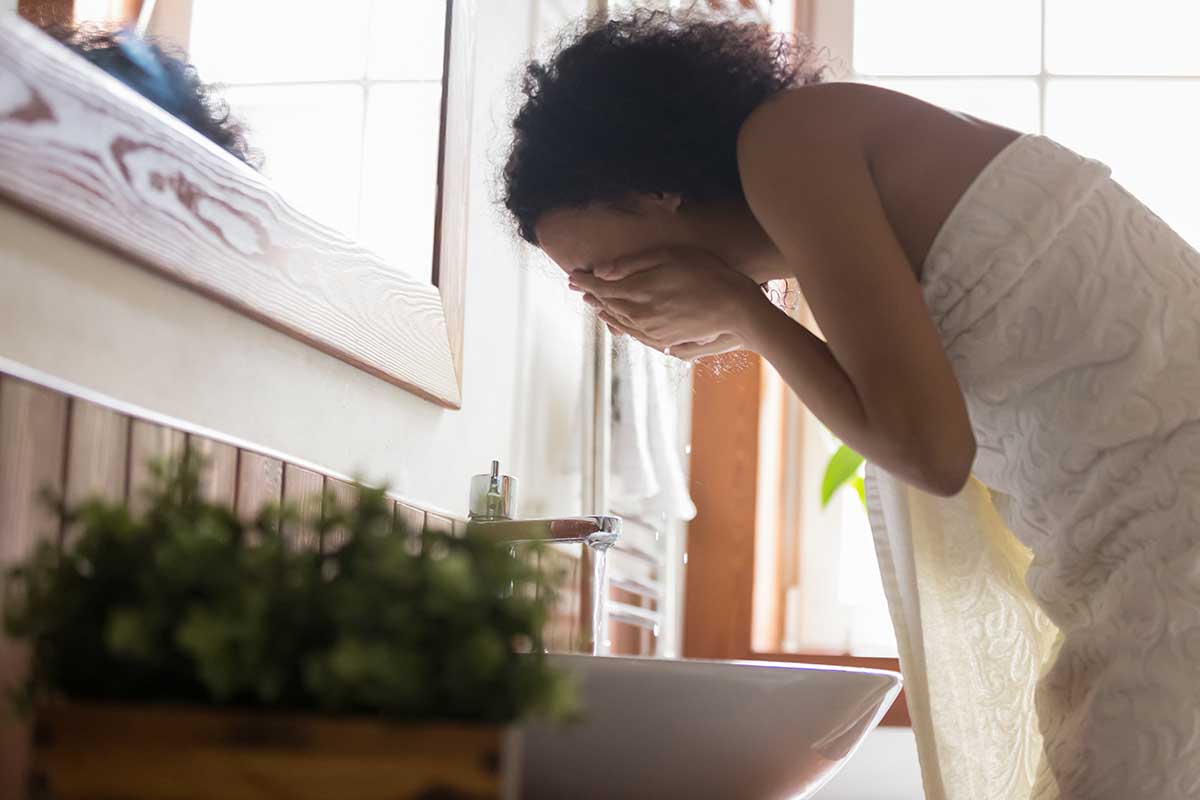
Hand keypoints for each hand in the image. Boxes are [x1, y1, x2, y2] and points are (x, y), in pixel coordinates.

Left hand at [567, 246, 768, 359]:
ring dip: (604, 311)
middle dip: (591, 295)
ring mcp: (652, 331)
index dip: (584, 281)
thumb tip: (601, 271)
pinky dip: (621, 326)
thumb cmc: (707, 274)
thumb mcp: (670, 257)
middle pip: (607, 305)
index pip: (601, 287)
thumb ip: (633, 264)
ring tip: (593, 303)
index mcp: (638, 292)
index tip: (571, 275)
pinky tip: (619, 323)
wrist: (736, 308)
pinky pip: (635, 334)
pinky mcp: (665, 341)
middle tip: (578, 287)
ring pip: (619, 321)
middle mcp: (640, 316)